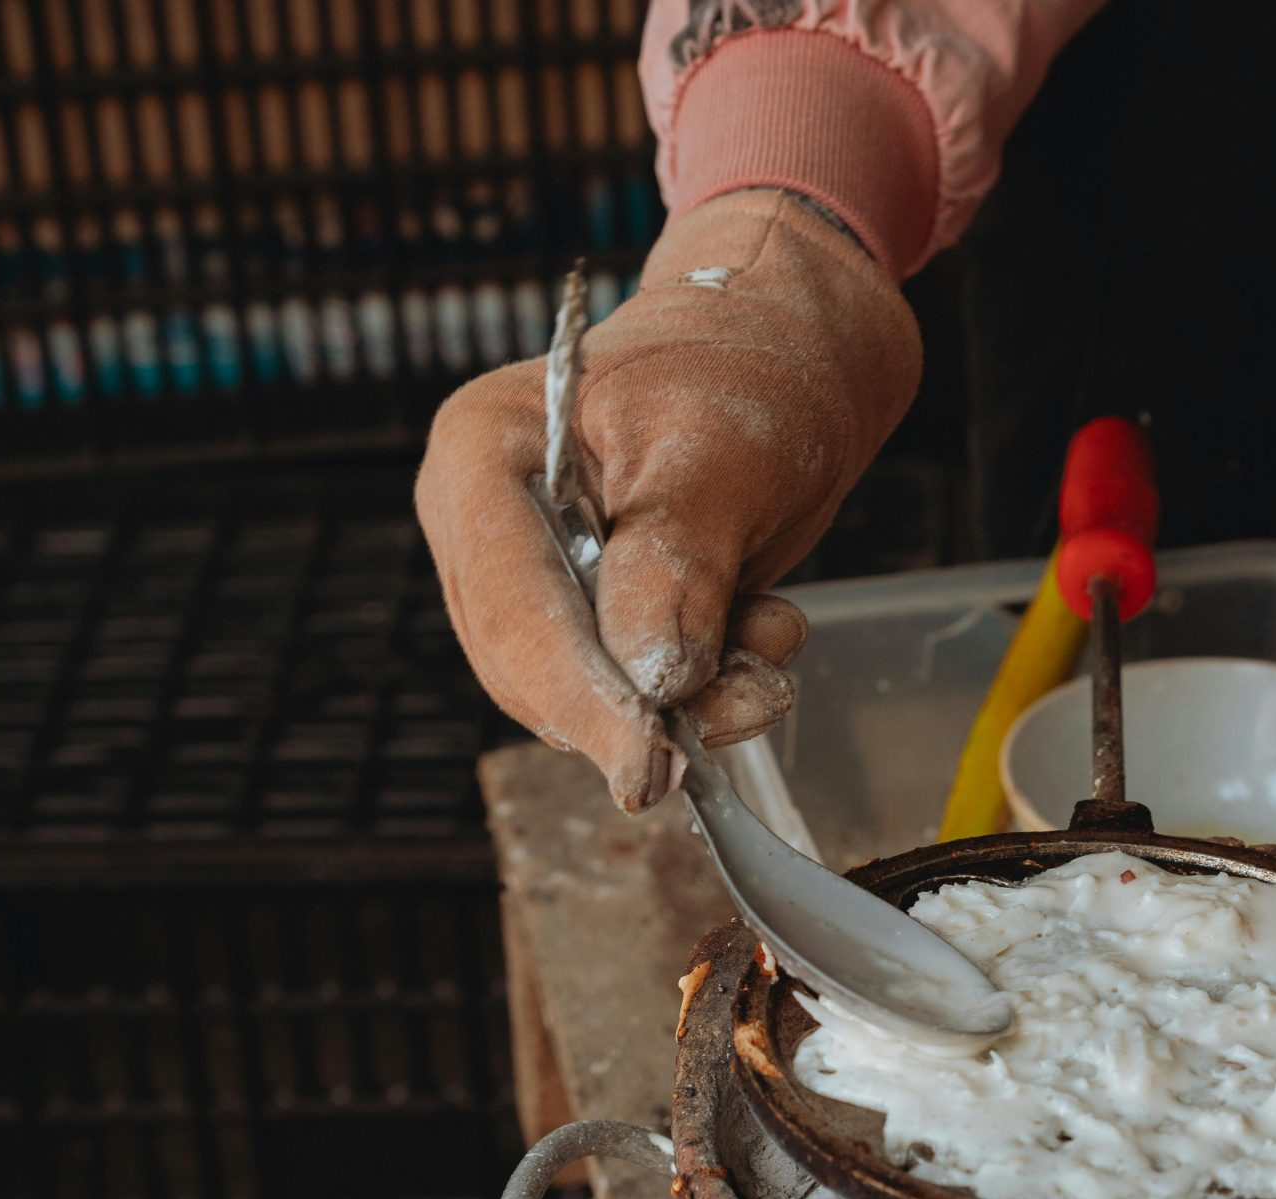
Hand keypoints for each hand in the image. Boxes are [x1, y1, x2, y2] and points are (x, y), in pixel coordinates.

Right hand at [417, 190, 920, 811]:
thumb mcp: (720, 453)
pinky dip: (711, 684)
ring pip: (591, 691)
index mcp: (481, 456)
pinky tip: (764, 632)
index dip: (579, 697)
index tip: (646, 767)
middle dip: (644, 706)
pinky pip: (636, 687)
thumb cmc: (747, 368)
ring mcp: (537, 573)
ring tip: (773, 642)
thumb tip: (652, 680)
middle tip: (748, 705)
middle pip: (534, 666)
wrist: (794, 354)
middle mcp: (487, 525)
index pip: (512, 605)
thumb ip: (676, 563)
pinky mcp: (595, 610)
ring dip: (696, 697)